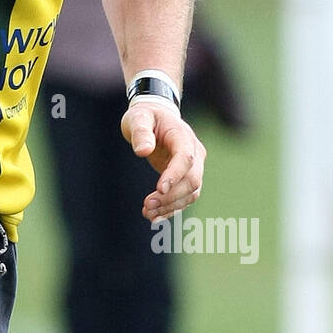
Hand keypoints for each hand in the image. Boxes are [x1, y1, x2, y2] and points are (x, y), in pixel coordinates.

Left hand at [121, 102, 205, 221]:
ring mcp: (194, 166)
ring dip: (171, 206)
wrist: (156, 117)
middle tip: (147, 205)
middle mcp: (194, 152)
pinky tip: (154, 216)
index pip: (186, 157)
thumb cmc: (145, 116)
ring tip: (147, 213)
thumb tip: (143, 151)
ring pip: (191, 192)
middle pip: (192, 179)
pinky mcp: (186, 177)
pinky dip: (172, 208)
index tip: (159, 189)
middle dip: (171, 196)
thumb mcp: (138, 117)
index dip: (175, 174)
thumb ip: (140, 132)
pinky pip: (185, 197)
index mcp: (183, 136)